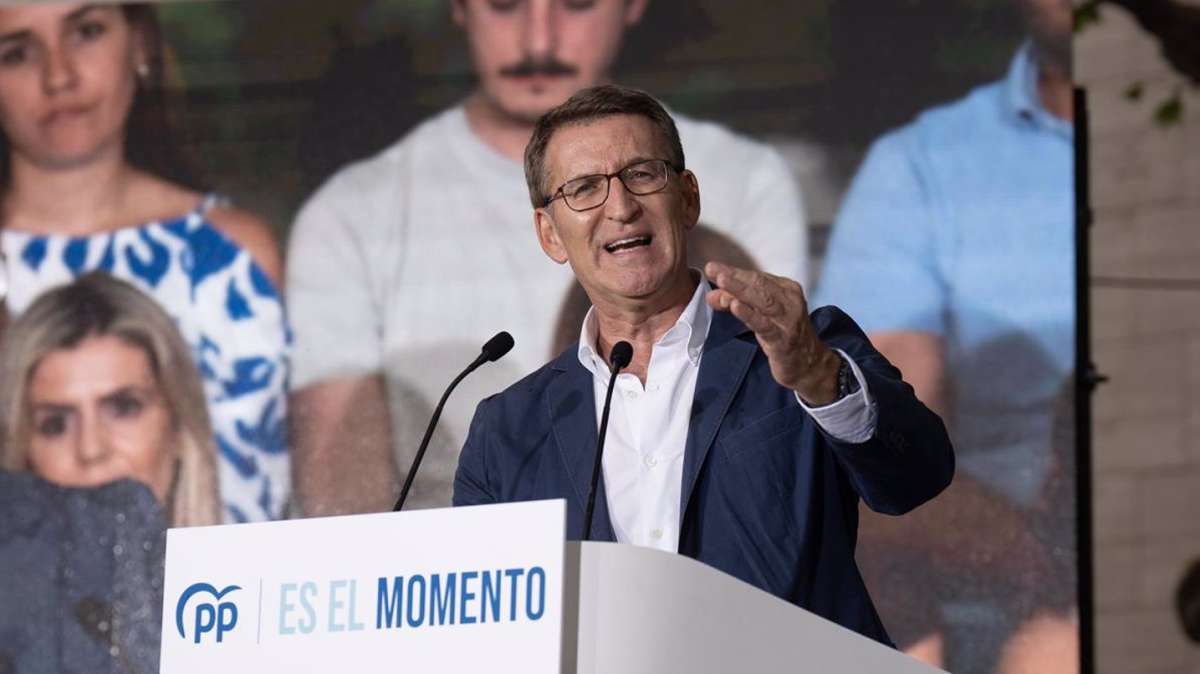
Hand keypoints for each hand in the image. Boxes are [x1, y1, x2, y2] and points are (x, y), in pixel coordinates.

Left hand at [704, 261, 840, 404]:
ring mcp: (788, 320)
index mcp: (786, 289)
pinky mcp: (783, 339)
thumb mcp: (760, 317)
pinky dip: (749, 314)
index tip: (713, 267)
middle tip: (712, 269)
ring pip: (762, 300)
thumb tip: (712, 294)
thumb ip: (738, 303)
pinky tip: (735, 306)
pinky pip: (764, 324)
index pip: (757, 277)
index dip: (734, 272)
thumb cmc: (782, 336)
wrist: (809, 365)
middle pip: (759, 284)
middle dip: (734, 276)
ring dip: (739, 290)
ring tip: (720, 281)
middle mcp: (790, 301)